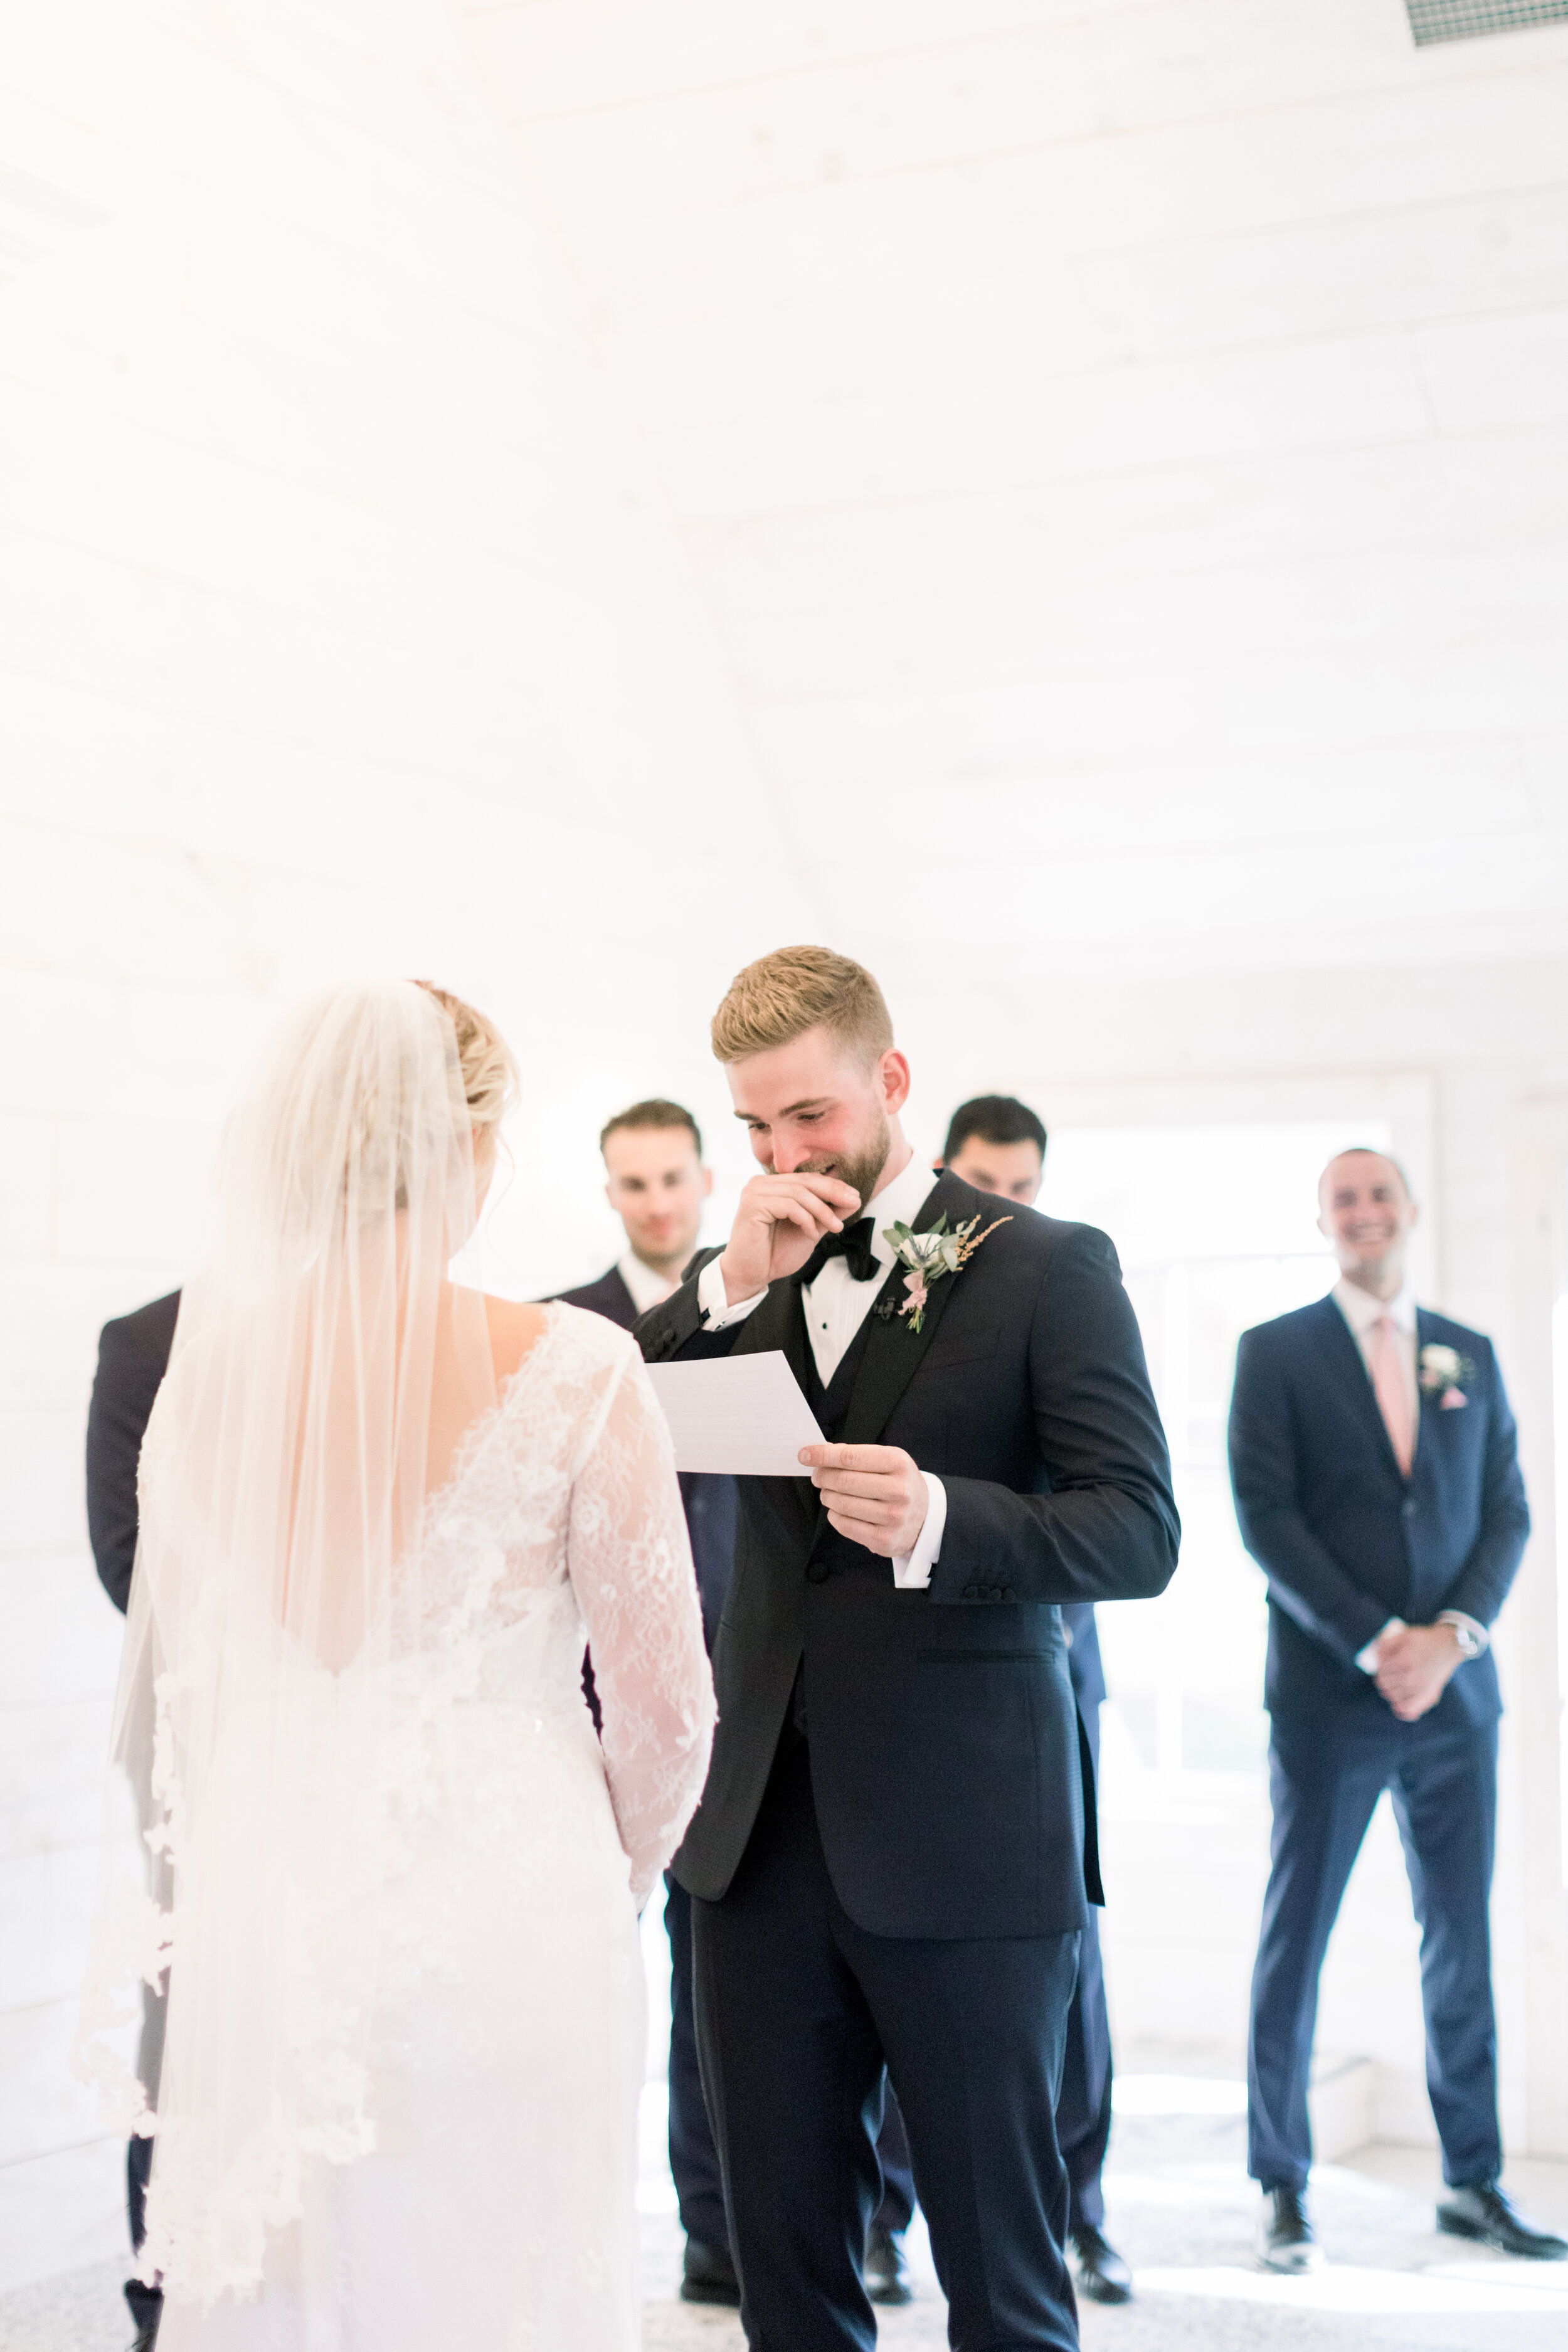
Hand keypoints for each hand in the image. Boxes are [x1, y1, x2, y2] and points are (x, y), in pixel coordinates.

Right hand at [717, 1170, 862, 1302]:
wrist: (751, 1275)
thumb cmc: (774, 1254)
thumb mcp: (810, 1230)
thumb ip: (827, 1213)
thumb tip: (854, 1198)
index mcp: (772, 1185)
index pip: (808, 1178)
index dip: (833, 1186)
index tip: (854, 1197)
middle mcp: (760, 1183)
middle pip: (805, 1181)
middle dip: (833, 1192)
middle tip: (853, 1203)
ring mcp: (754, 1192)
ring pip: (799, 1192)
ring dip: (822, 1211)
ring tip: (835, 1227)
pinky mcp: (752, 1204)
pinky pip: (789, 1205)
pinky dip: (805, 1219)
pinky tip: (810, 1234)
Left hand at [800, 1442, 927, 1558]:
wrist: (926, 1517)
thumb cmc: (899, 1483)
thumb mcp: (888, 1461)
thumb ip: (857, 1455)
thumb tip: (820, 1453)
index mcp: (898, 1463)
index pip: (850, 1457)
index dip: (822, 1455)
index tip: (805, 1455)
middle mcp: (898, 1490)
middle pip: (843, 1480)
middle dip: (822, 1476)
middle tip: (817, 1476)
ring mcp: (893, 1517)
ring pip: (841, 1504)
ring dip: (827, 1496)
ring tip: (829, 1493)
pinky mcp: (884, 1539)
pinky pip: (845, 1525)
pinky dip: (834, 1515)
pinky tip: (838, 1510)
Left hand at [1372, 1622, 1464, 1721]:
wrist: (1448, 1646)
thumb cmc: (1424, 1640)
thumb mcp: (1403, 1635)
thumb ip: (1385, 1646)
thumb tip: (1376, 1661)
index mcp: (1404, 1661)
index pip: (1382, 1672)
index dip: (1380, 1669)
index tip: (1385, 1666)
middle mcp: (1413, 1677)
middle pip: (1385, 1686)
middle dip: (1383, 1680)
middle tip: (1388, 1675)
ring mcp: (1421, 1689)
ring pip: (1394, 1698)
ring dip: (1390, 1692)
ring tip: (1395, 1685)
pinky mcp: (1429, 1696)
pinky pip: (1410, 1711)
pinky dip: (1401, 1710)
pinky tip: (1398, 1705)